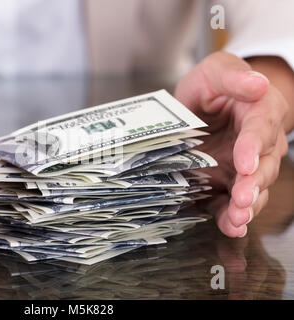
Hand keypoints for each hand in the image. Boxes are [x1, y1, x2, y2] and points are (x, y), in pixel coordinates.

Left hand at [175, 52, 288, 237]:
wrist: (203, 105)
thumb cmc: (211, 86)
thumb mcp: (215, 72)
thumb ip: (232, 77)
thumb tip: (258, 83)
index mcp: (260, 110)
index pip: (260, 128)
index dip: (252, 146)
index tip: (244, 161)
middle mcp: (260, 142)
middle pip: (264, 164)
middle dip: (253, 183)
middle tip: (243, 198)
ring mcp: (246, 165)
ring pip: (255, 188)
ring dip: (247, 206)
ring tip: (237, 219)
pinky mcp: (229, 181)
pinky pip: (234, 201)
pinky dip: (232, 216)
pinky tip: (230, 227)